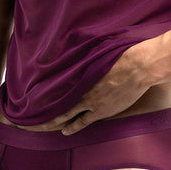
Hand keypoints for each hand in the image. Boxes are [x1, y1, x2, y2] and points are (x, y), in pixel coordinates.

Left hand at [32, 47, 152, 135]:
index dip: (45, 90)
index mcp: (79, 74)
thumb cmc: (121, 54)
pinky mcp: (101, 111)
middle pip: (58, 100)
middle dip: (45, 108)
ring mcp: (90, 102)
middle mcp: (81, 89)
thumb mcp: (100, 47)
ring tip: (44, 125)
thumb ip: (87, 49)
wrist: (138, 67)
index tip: (34, 93)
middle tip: (32, 114)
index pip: (57, 84)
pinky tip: (65, 131)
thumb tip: (77, 38)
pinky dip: (73, 127)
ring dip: (55, 120)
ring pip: (67, 113)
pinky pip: (83, 122)